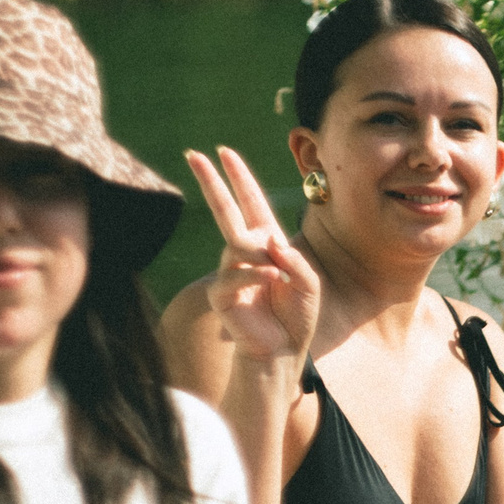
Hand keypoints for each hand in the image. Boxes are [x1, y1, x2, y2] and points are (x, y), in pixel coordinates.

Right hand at [184, 146, 320, 367]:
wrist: (282, 351)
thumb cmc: (297, 317)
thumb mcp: (309, 284)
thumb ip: (294, 260)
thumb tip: (269, 241)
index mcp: (267, 244)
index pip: (251, 204)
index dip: (239, 178)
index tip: (224, 152)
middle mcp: (246, 253)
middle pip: (225, 210)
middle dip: (212, 182)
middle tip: (194, 154)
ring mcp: (230, 272)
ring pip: (239, 245)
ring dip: (263, 258)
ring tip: (278, 280)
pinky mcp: (221, 294)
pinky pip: (235, 273)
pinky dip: (255, 276)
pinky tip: (270, 283)